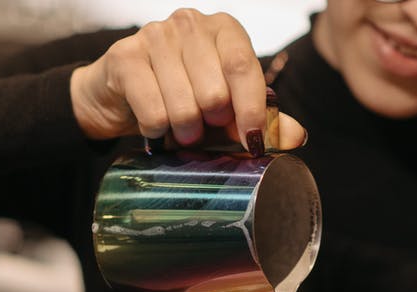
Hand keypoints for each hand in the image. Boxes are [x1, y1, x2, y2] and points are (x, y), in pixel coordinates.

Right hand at [70, 8, 306, 150]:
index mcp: (224, 30)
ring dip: (182, 131)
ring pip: (184, 106)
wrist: (119, 96)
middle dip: (210, 124)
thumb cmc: (181, 99)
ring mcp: (155, 35)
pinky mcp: (125, 56)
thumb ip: (261, 120)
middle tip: (201, 128)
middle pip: (214, 92)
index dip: (250, 109)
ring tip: (177, 129)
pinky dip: (156, 130)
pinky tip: (153, 124)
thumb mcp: (226, 111)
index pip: (244, 67)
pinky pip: (153, 112)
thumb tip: (297, 137)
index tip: (252, 142)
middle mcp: (190, 24)